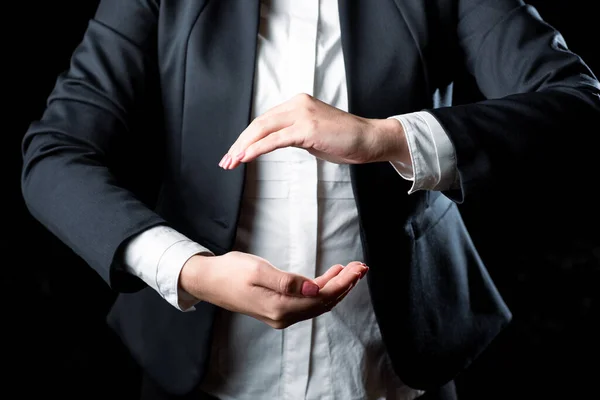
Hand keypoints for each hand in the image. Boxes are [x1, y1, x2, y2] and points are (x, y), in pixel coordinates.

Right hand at [179, 251, 367, 328]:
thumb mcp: (258, 270)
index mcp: (280, 308)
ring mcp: (281, 314)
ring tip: (351, 269)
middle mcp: (283, 316)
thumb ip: (288, 282)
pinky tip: (330, 274)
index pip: (321, 298)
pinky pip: (307, 301)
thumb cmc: (230, 272)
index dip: (343, 283)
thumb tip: (314, 288)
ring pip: (317, 302)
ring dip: (336, 286)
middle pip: (323, 302)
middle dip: (345, 285)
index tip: (357, 269)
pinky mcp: (279, 308)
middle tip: (361, 267)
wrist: (209, 280)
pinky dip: (321, 287)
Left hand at [218, 93, 408, 168]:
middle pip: (259, 123)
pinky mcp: (307, 128)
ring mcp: (302, 114)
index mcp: (297, 104)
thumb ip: (293, 135)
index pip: (264, 121)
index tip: (235, 153)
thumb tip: (275, 143)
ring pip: (263, 129)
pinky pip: (275, 140)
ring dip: (244, 147)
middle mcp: (297, 104)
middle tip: (226, 161)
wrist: (369, 139)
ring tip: (231, 162)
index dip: (246, 138)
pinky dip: (257, 149)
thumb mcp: (312, 135)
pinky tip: (245, 157)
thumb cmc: (344, 140)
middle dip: (240, 143)